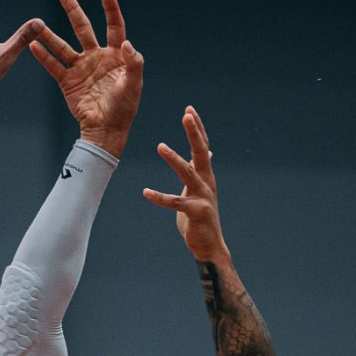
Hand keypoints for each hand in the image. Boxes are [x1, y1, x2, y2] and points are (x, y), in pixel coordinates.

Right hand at [30, 0, 142, 156]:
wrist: (106, 131)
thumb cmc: (124, 109)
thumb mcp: (134, 85)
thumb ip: (134, 63)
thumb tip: (128, 44)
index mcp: (115, 55)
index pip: (114, 26)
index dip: (110, 8)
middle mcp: (96, 57)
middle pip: (83, 27)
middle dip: (72, 9)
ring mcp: (81, 68)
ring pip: (63, 45)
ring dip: (50, 34)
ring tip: (38, 23)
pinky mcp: (68, 82)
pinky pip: (54, 66)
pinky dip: (44, 57)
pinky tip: (33, 45)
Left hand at [144, 107, 225, 260]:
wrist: (209, 246)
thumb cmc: (201, 218)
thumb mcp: (202, 189)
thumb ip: (201, 171)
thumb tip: (208, 153)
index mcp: (206, 176)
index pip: (202, 147)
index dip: (197, 128)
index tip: (189, 110)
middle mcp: (207, 182)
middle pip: (200, 153)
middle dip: (194, 133)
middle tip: (187, 115)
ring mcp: (202, 197)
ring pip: (187, 173)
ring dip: (174, 159)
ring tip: (160, 145)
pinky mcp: (195, 212)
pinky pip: (174, 203)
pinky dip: (159, 197)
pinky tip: (145, 192)